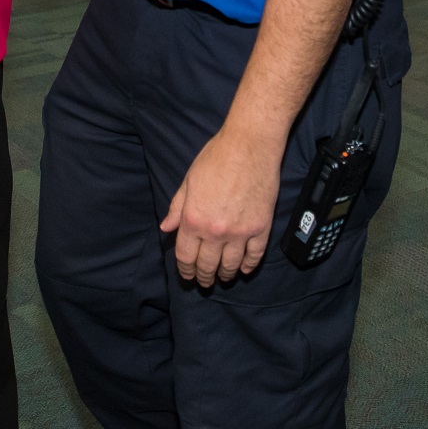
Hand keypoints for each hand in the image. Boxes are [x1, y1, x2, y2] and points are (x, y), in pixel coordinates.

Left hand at [160, 126, 280, 287]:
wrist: (249, 146)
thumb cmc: (216, 158)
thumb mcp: (189, 181)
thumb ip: (177, 208)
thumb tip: (166, 228)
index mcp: (193, 220)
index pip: (185, 256)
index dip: (185, 269)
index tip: (187, 275)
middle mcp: (215, 231)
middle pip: (207, 264)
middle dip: (204, 276)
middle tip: (205, 282)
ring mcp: (240, 232)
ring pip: (231, 265)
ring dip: (226, 274)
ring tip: (224, 277)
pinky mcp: (261, 227)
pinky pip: (255, 255)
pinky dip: (249, 265)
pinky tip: (245, 269)